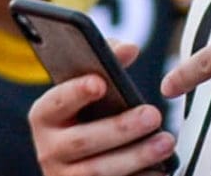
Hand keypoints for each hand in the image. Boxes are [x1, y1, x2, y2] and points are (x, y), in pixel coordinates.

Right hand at [29, 39, 176, 175]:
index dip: (75, 92)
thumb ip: (104, 64)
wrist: (75, 167)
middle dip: (120, 128)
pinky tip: (161, 168)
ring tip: (166, 141)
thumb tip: (129, 47)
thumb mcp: (85, 95)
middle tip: (152, 114)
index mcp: (44, 117)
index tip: (99, 82)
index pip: (55, 102)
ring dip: (136, 156)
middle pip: (83, 141)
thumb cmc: (84, 121)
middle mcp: (49, 149)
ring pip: (100, 170)